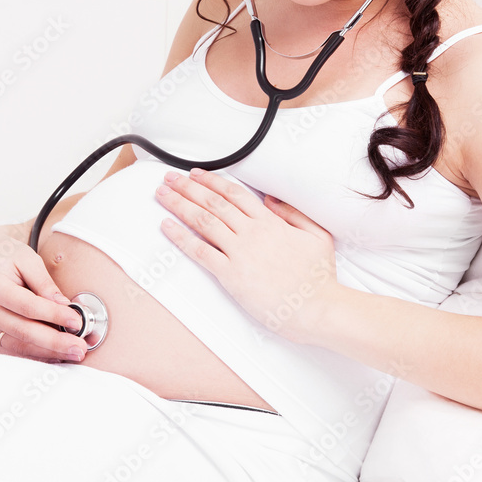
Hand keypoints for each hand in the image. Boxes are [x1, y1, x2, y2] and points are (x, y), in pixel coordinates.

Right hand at [0, 226, 86, 362]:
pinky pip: (11, 351)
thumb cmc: (8, 256)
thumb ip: (46, 284)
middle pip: (24, 331)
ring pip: (18, 346)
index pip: (29, 307)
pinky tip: (53, 356)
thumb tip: (65, 306)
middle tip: (79, 348)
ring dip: (47, 353)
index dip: (54, 316)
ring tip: (71, 354)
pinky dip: (33, 356)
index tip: (77, 322)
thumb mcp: (29, 260)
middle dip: (55, 342)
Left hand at [155, 167, 340, 342]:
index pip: (234, 194)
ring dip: (179, 205)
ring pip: (203, 221)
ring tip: (162, 194)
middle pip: (213, 202)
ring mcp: (240, 253)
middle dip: (188, 187)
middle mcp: (252, 232)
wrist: (318, 308)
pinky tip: (166, 226)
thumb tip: (270, 199)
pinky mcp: (231, 275)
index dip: (212, 181)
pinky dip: (180, 237)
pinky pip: (200, 251)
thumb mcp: (317, 235)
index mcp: (271, 222)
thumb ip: (293, 213)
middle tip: (169, 178)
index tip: (195, 174)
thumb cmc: (319, 277)